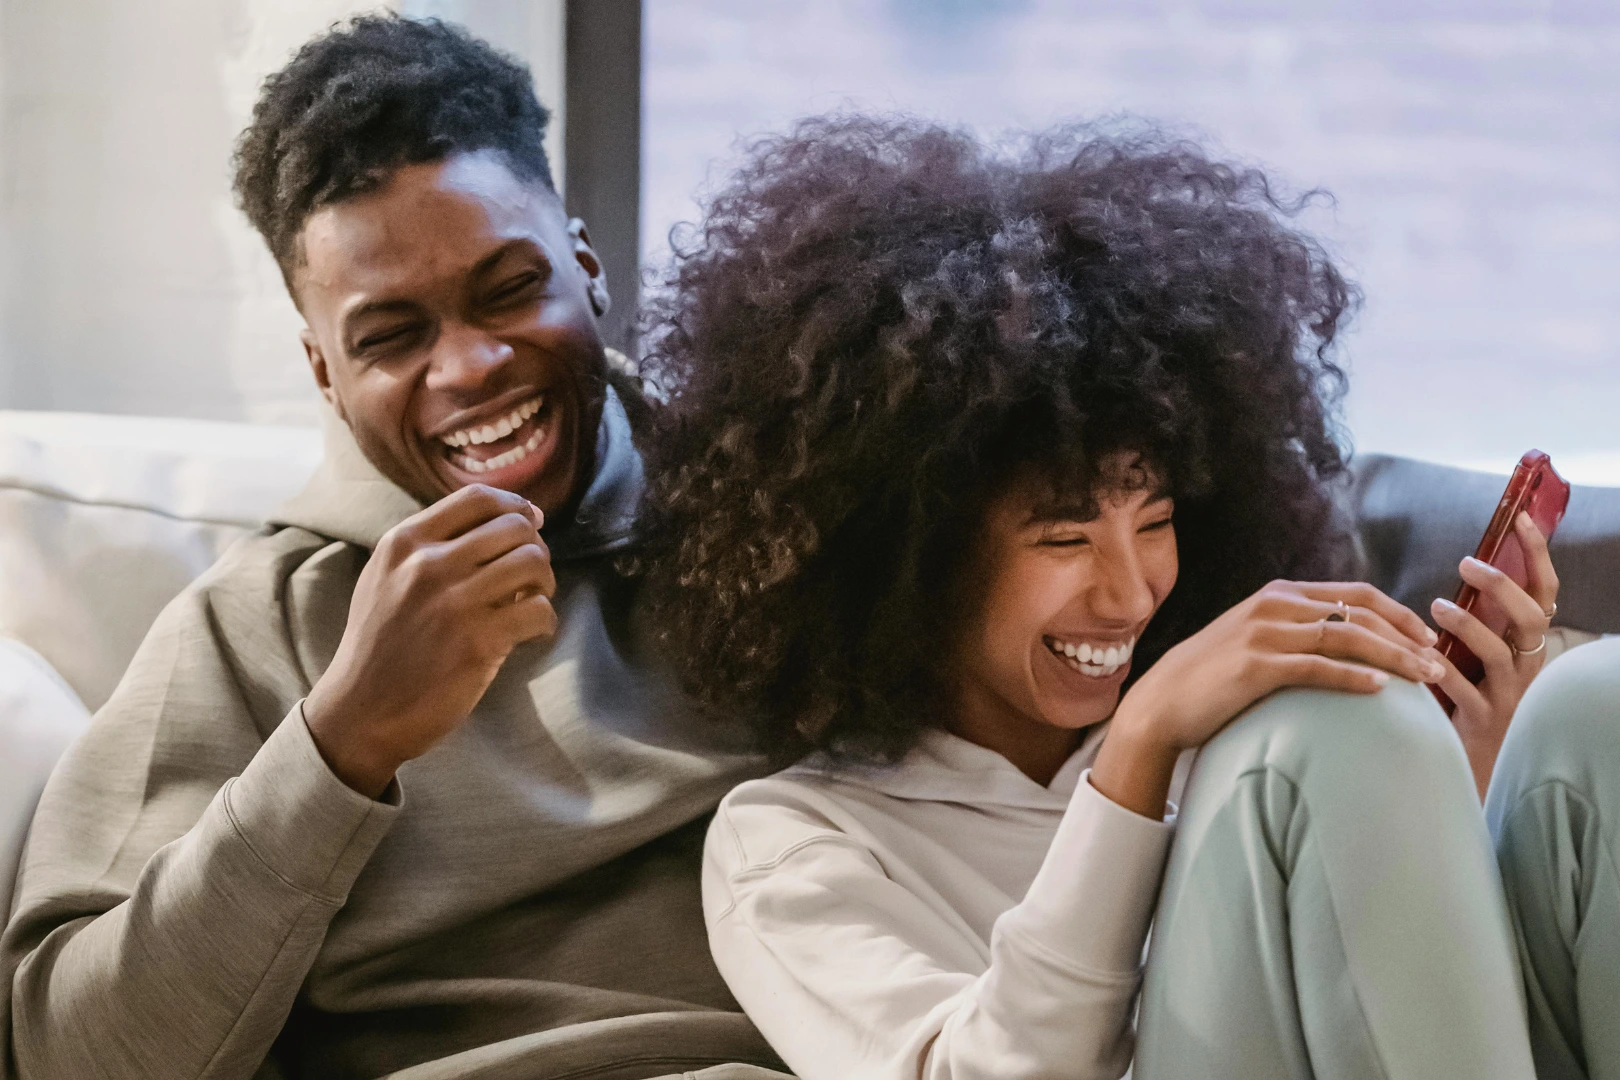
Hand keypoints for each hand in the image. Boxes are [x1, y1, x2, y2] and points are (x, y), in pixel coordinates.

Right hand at [303, 484, 558, 796]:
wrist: (360, 712)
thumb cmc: (379, 647)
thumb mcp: (384, 579)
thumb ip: (428, 548)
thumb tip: (501, 524)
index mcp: (404, 543)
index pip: (476, 499)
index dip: (515, 506)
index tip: (530, 522)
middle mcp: (428, 564)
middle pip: (514, 527)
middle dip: (535, 547)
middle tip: (532, 575)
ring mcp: (454, 602)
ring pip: (533, 562)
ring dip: (546, 582)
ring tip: (533, 602)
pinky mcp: (477, 642)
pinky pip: (539, 610)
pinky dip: (546, 621)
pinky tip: (532, 633)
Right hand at [1092, 580, 1443, 818]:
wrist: (1162, 702)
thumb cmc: (1214, 678)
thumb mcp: (1255, 639)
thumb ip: (1295, 632)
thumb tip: (1345, 644)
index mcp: (1279, 595)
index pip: (1356, 593)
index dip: (1400, 613)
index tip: (1429, 637)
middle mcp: (1274, 606)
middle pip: (1359, 612)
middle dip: (1408, 637)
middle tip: (1440, 663)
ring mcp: (1265, 633)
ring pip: (1347, 637)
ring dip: (1394, 656)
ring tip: (1427, 678)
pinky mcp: (1256, 665)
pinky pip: (1316, 668)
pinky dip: (1352, 677)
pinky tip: (1379, 690)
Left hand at [1431, 511, 1559, 798]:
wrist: (1472, 768)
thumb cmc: (1469, 702)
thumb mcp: (1479, 656)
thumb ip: (1479, 620)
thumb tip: (1465, 571)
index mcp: (1527, 647)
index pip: (1544, 594)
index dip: (1537, 556)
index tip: (1521, 519)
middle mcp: (1527, 669)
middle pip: (1530, 620)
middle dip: (1503, 587)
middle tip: (1468, 563)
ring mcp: (1508, 698)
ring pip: (1499, 655)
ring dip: (1468, 626)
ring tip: (1436, 605)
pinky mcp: (1483, 723)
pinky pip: (1465, 694)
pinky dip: (1442, 673)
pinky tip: (1423, 660)